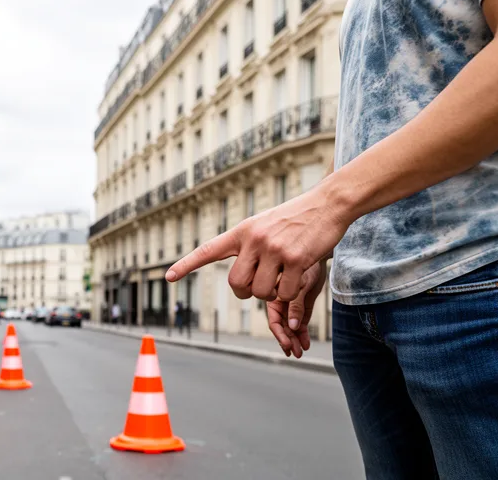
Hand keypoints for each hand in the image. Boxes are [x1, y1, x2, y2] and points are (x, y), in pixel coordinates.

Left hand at [166, 184, 348, 340]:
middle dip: (245, 293)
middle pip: (235, 284)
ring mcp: (275, 250)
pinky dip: (289, 294)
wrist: (328, 204)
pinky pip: (284, 294)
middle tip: (258, 288)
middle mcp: (254, 240)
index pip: (208, 250)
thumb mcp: (265, 225)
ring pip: (260, 292)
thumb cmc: (296, 218)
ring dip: (271, 294)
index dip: (187, 265)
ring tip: (283, 277)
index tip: (168, 277)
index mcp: (242, 231)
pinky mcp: (296, 260)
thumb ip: (249, 246)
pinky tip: (297, 277)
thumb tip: (242, 279)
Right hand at [267, 260, 325, 357]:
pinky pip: (301, 322)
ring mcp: (292, 305)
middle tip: (295, 352)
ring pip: (291, 327)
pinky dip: (303, 333)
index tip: (286, 344)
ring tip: (300, 351)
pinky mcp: (303, 306)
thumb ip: (295, 304)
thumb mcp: (301, 284)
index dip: (280, 334)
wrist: (319, 254)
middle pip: (282, 327)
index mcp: (275, 296)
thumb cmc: (307, 262)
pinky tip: (305, 342)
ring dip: (295, 339)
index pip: (274, 321)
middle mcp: (281, 302)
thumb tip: (292, 326)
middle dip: (288, 340)